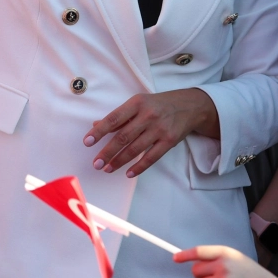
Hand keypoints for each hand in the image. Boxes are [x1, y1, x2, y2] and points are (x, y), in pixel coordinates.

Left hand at [84, 88, 218, 177]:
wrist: (190, 105)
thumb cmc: (158, 104)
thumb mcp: (139, 103)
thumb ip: (119, 116)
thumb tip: (96, 125)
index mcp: (137, 103)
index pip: (114, 119)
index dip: (99, 131)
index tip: (87, 142)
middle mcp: (148, 116)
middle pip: (123, 137)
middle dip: (107, 152)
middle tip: (96, 163)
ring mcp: (159, 129)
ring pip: (135, 149)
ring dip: (119, 161)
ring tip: (107, 169)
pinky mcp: (169, 141)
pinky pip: (151, 157)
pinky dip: (139, 167)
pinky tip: (128, 173)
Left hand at [173, 245, 276, 277]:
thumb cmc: (243, 269)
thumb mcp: (231, 256)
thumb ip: (214, 256)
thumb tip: (192, 260)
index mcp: (223, 252)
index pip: (199, 252)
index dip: (185, 255)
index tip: (175, 258)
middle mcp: (222, 264)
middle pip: (196, 270)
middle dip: (199, 274)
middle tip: (212, 274)